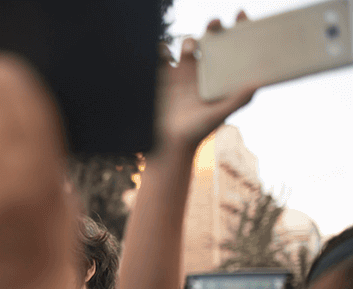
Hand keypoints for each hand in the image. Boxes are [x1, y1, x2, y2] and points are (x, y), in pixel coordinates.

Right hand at [156, 14, 258, 150]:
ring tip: (192, 48)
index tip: (241, 15)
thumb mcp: (221, 113)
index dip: (238, 28)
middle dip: (214, 27)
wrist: (171, 142)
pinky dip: (162, 49)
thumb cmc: (199, 130)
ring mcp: (183, 71)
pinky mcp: (164, 76)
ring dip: (190, 40)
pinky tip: (164, 51)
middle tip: (216, 24)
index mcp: (221, 74)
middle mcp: (204, 69)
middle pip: (211, 38)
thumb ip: (238, 99)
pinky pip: (162, 55)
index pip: (233, 45)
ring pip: (188, 44)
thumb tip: (258, 83)